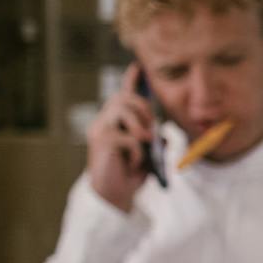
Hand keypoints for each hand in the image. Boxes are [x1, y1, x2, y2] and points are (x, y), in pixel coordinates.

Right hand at [86, 62, 154, 212]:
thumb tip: (162, 133)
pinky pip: (127, 138)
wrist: (115, 195)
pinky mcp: (102, 142)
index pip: (123, 96)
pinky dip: (137, 151)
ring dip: (141, 127)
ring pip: (124, 111)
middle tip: (151, 129)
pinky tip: (132, 164)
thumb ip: (154, 140)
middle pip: (124, 99)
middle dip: (143, 109)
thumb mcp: (148, 154)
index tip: (140, 66)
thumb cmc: (130, 173)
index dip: (131, 81)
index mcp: (116, 122)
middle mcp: (104, 122)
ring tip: (144, 143)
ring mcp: (101, 130)